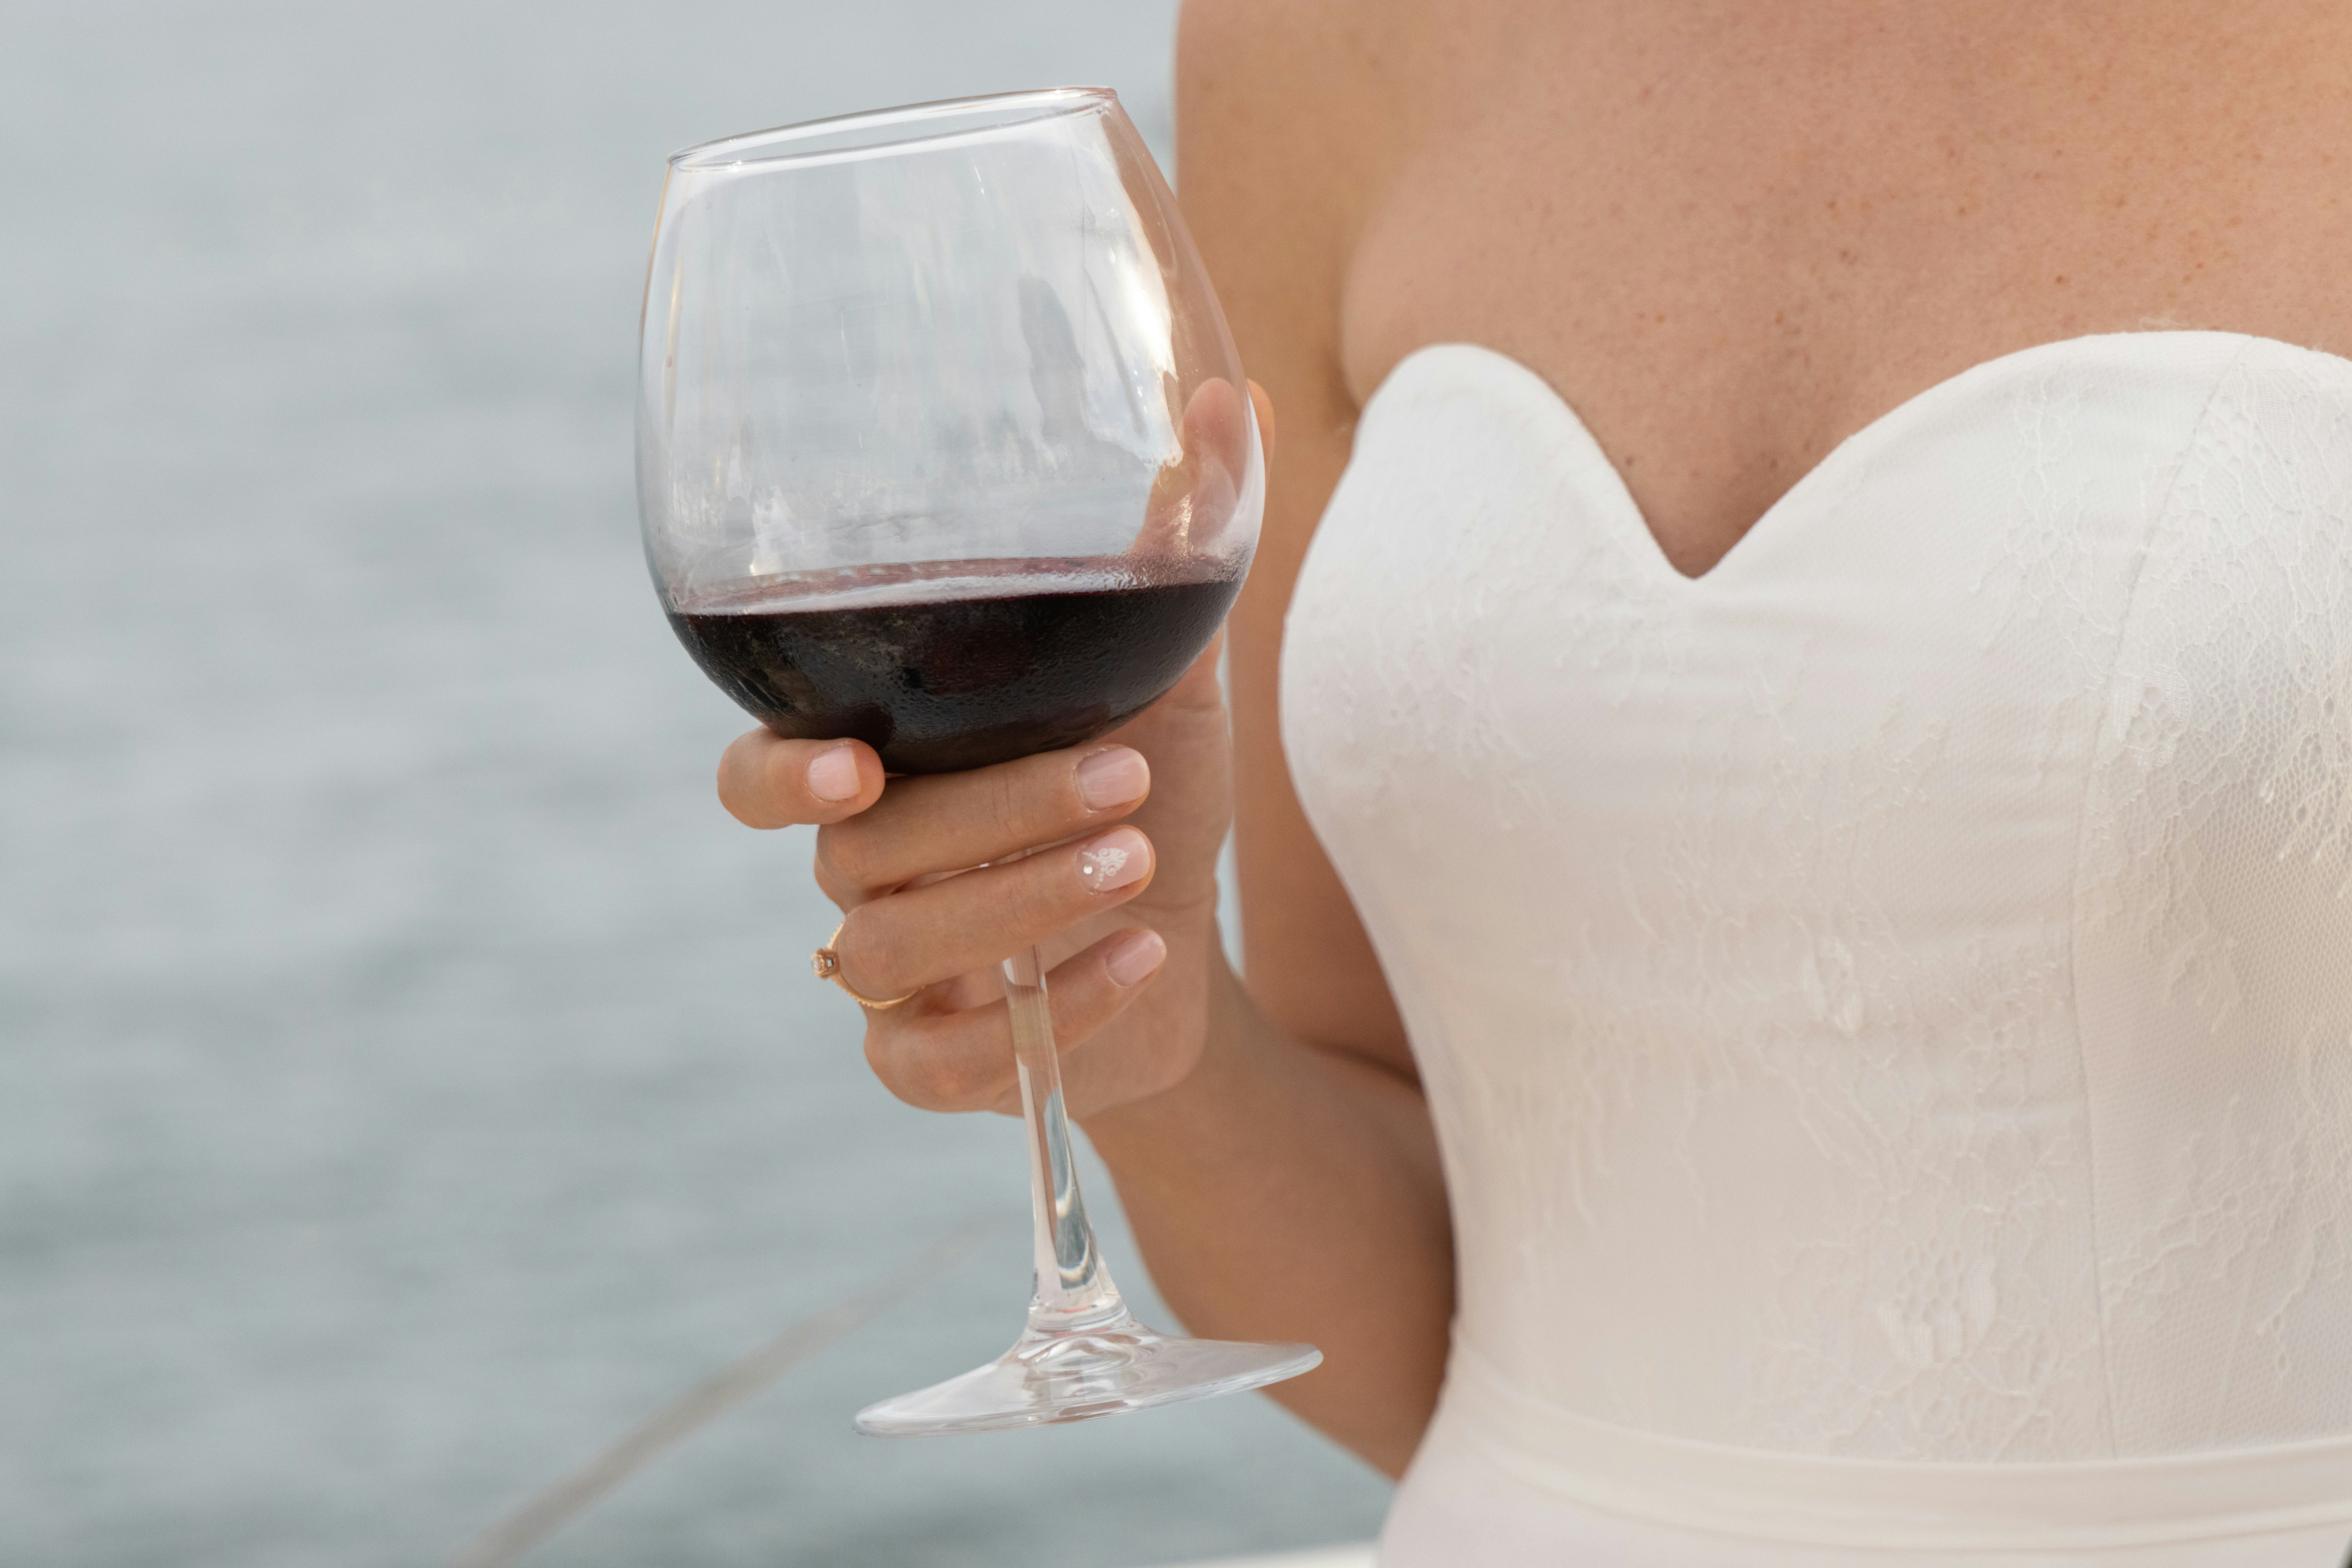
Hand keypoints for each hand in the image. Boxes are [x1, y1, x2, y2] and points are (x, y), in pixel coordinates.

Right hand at [714, 383, 1274, 1119]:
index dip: (779, 772)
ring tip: (1143, 864)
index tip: (857, 764)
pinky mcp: (930, 1061)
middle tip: (1118, 781)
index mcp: (882, 767)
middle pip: (858, 852)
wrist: (1178, 946)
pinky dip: (1054, 1018)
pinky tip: (1139, 965)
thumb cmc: (1148, 793)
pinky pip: (944, 1064)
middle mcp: (861, 866)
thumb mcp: (1174, 680)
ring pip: (898, 948)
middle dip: (990, 817)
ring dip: (1026, 901)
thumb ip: (1179, 561)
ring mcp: (888, 972)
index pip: (757, 771)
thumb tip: (1238, 404)